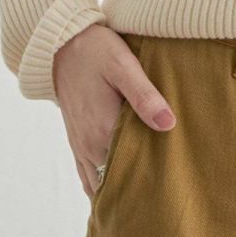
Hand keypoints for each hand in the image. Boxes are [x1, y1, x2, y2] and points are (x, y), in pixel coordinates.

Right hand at [52, 24, 176, 198]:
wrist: (60, 45)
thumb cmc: (96, 51)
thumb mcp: (123, 66)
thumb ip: (145, 96)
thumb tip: (168, 124)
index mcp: (104, 129)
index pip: (133, 166)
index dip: (155, 174)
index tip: (175, 178)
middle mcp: (89, 144)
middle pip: (119, 177)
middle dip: (140, 183)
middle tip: (166, 188)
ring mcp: (80, 145)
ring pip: (101, 181)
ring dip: (121, 185)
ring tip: (146, 191)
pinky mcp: (76, 140)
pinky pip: (87, 174)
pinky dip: (102, 184)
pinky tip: (118, 187)